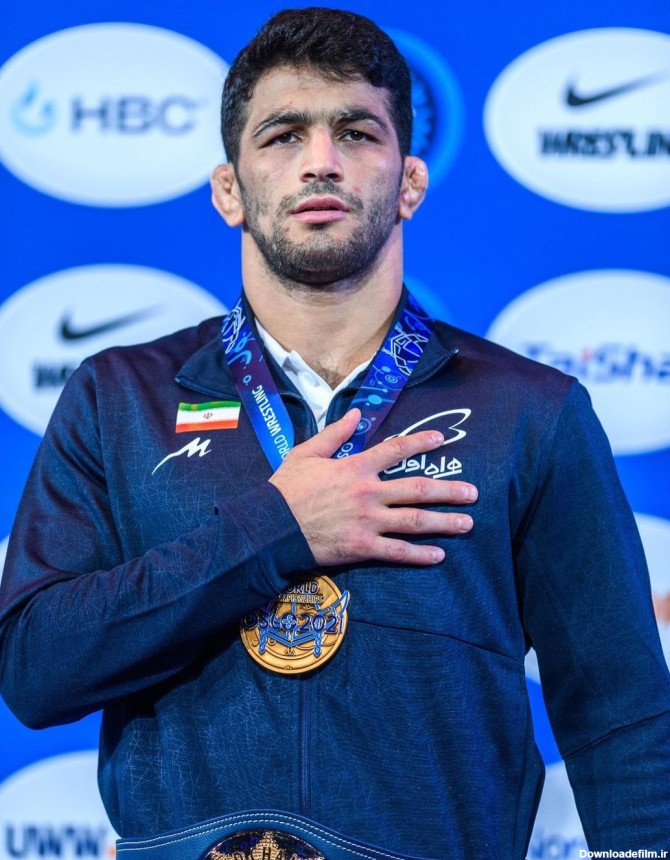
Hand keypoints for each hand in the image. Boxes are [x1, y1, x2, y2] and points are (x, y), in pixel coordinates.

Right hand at [269, 409, 477, 565]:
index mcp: (356, 467)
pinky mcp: (363, 547)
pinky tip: (439, 555)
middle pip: (417, 489)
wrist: (269, 527)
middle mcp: (369, 492)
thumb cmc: (285, 489)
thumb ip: (334, 434)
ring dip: (444, 522)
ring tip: (467, 523)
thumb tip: (354, 415)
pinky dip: (420, 555)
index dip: (420, 442)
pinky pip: (397, 552)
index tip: (442, 440)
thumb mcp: (305, 453)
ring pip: (414, 521)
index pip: (395, 450)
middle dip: (448, 490)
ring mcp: (368, 521)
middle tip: (473, 493)